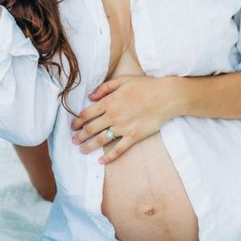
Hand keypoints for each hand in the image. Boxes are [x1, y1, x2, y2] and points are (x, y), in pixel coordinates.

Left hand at [71, 74, 185, 162]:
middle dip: (79, 136)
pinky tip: (101, 161)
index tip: (73, 127)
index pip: (87, 113)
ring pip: (101, 140)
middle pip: (91, 128)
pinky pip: (118, 149)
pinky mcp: (134, 136)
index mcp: (109, 101)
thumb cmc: (146, 86)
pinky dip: (109, 157)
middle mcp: (113, 115)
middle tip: (73, 141)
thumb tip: (90, 97)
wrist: (167, 96)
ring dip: (89, 146)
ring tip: (81, 150)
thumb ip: (105, 87)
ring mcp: (123, 127)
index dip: (78, 121)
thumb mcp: (123, 80)